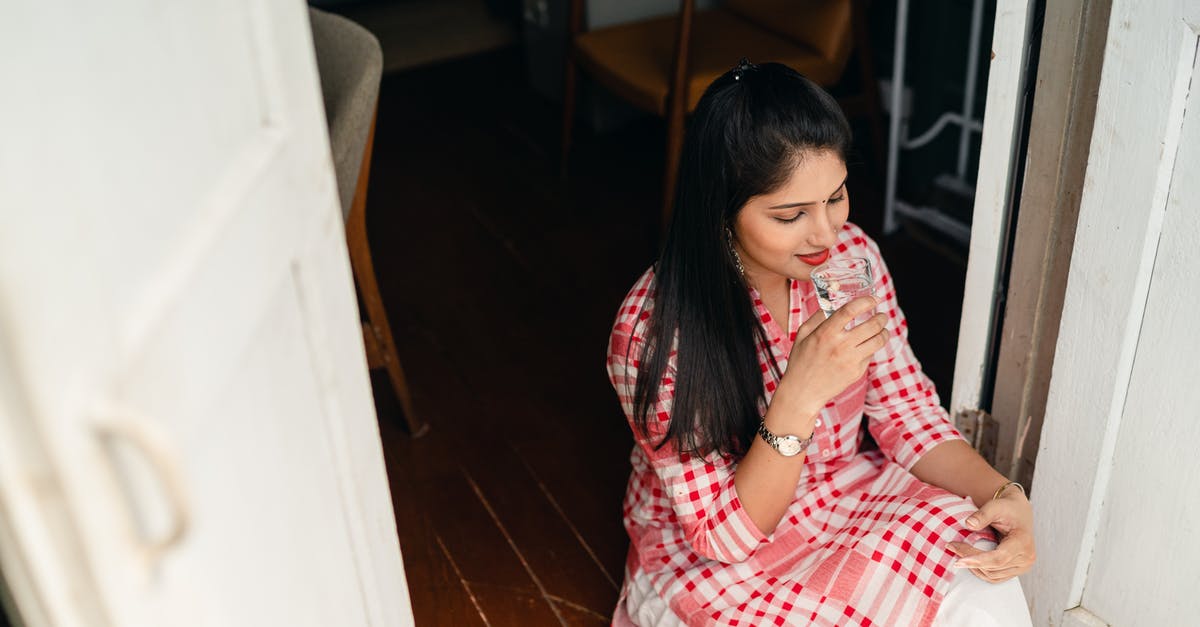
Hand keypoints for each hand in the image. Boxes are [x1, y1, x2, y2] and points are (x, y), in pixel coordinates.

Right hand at [777, 295, 888, 416]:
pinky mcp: (857, 372)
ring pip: (878, 340)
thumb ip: (818, 317)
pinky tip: (864, 348)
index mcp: (826, 333)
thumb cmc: (801, 361)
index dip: (866, 301)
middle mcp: (840, 345)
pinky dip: (871, 349)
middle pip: (872, 325)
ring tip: (882, 330)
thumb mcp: (802, 335)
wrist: (803, 392)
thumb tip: (832, 303)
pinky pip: (870, 355)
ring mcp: (851, 360)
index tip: (874, 298)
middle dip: (881, 318)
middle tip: (882, 315)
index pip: (850, 310)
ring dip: (884, 332)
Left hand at [948, 488, 1036, 582]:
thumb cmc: (1007, 508)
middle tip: (951, 546)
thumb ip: (982, 514)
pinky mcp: (1016, 570)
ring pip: (992, 575)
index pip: (998, 558)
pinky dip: (980, 570)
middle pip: (992, 567)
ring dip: (973, 566)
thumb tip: (968, 524)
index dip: (977, 560)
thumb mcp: (995, 506)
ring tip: (958, 551)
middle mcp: (1026, 558)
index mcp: (1023, 543)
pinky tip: (969, 559)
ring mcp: (1023, 566)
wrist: (1018, 512)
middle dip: (970, 560)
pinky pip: (995, 577)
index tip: (958, 560)